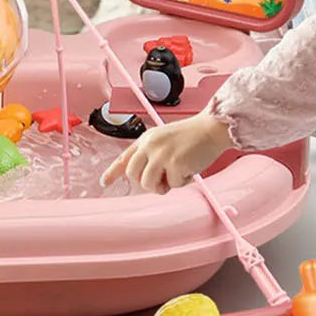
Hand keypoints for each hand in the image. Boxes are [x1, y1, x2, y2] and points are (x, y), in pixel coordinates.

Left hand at [100, 112, 232, 193]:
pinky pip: (172, 185)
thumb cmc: (192, 136)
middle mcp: (150, 145)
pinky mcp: (174, 163)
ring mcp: (161, 154)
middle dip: (146, 183)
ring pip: (148, 184)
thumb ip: (151, 154)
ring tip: (176, 175)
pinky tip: (189, 168)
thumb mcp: (164, 140)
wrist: (211, 128)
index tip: (104, 182)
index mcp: (146, 139)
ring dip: (162, 187)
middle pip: (133, 175)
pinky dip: (182, 182)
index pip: (124, 157)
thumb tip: (142, 176)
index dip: (112, 172)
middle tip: (161, 181)